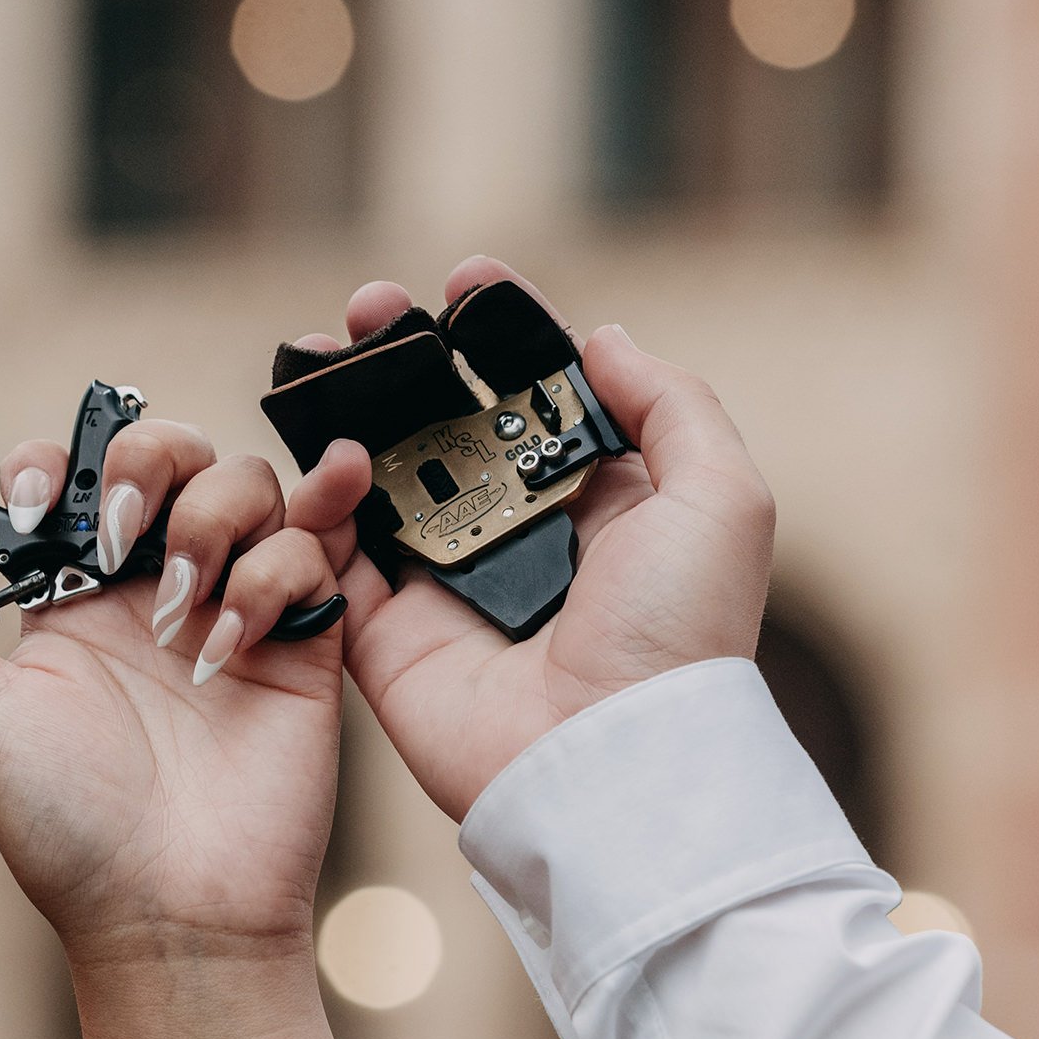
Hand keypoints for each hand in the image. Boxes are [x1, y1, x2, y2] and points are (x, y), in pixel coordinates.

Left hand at [0, 421, 351, 986]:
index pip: (79, 477)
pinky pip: (309, 549)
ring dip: (209, 518)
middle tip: (121, 534)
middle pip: (175, 451)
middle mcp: (157, 591)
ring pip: (249, 483)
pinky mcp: (303, 642)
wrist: (169, 913)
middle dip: (147, 460)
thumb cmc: (67, 832)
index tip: (38, 508)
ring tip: (177, 610)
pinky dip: (269, 574)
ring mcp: (234, 609)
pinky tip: (227, 647)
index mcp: (78, 602)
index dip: (61, 463)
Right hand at [289, 255, 775, 820]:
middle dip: (404, 354)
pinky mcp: (385, 632)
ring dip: (343, 407)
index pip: (536, 395)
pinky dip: (316, 499)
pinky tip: (320, 449)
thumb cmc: (680, 637)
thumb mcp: (721, 501)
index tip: (465, 280)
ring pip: (378, 475)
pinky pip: (335, 553)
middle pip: (444, 422)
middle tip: (369, 306)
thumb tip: (603, 338)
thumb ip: (671, 404)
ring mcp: (446, 582)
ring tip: (318, 350)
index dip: (499, 331)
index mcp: (598, 502)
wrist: (611, 759)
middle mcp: (518, 536)